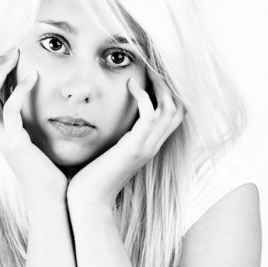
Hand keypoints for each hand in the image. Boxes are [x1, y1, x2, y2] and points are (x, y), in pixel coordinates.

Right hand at [0, 48, 67, 212]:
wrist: (54, 202)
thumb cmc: (52, 173)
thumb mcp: (41, 141)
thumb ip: (38, 123)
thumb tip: (48, 105)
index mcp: (0, 130)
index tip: (13, 56)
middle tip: (13, 51)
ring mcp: (2, 138)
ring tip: (17, 56)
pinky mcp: (16, 144)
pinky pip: (10, 110)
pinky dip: (20, 89)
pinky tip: (35, 76)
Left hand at [66, 69, 185, 210]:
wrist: (88, 203)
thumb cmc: (92, 178)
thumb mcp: (111, 152)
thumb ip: (119, 137)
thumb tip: (117, 121)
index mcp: (149, 146)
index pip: (173, 115)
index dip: (169, 92)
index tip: (155, 72)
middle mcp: (153, 146)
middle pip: (179, 108)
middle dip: (170, 84)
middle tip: (155, 64)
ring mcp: (146, 148)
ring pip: (170, 109)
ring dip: (160, 85)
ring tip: (148, 68)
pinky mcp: (134, 148)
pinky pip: (150, 116)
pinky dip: (143, 96)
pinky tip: (130, 85)